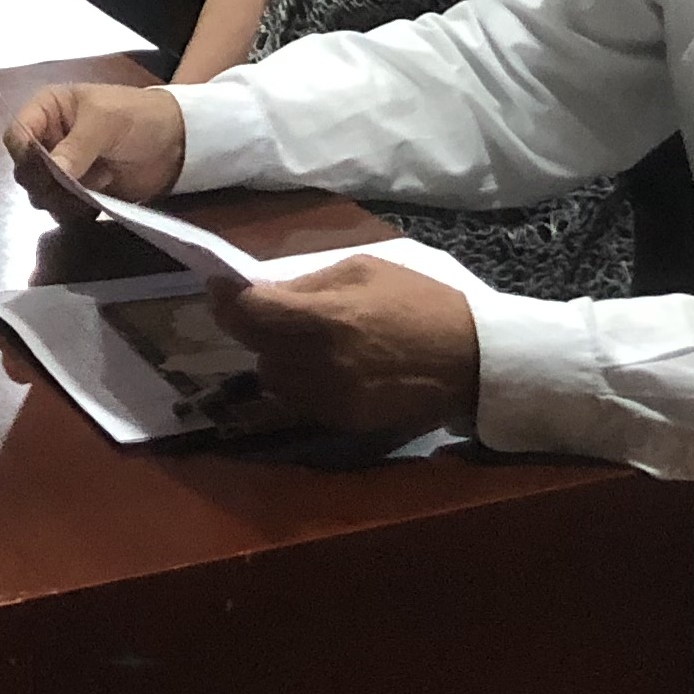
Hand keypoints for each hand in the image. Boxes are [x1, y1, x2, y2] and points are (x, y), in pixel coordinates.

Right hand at [5, 81, 188, 202]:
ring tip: (94, 189)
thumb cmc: (138, 116)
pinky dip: (75, 212)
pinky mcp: (79, 192)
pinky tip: (96, 203)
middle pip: (25, 170)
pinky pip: (62, 209)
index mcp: (47, 110)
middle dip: (46, 183)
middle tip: (74, 184)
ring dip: (62, 200)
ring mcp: (63, 168)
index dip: (25, 154)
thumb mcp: (106, 121)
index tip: (46, 170)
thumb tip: (52, 171)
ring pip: (41, 194)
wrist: (176, 141)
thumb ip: (77, 145)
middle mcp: (49, 139)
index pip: (16, 134)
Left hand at [213, 258, 478, 434]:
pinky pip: (299, 401)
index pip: (248, 313)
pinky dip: (301, 382)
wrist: (472, 360)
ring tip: (304, 340)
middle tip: (271, 311)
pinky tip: (326, 364)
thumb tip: (264, 291)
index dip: (226, 298)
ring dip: (276, 357)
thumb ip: (308, 284)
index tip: (220, 287)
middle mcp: (319, 364)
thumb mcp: (365, 270)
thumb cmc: (420, 303)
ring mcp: (329, 399)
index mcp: (324, 318)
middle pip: (254, 348)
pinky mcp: (342, 422)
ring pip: (273, 378)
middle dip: (255, 327)